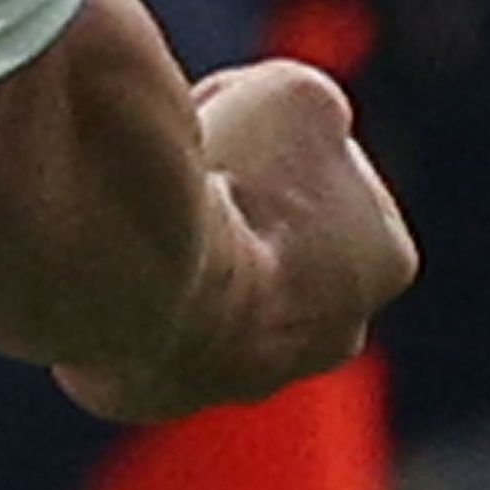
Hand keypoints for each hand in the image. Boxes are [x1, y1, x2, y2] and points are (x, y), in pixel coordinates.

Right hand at [60, 62, 416, 426]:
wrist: (146, 268)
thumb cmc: (235, 182)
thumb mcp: (294, 97)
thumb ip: (303, 109)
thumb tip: (271, 123)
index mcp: (384, 261)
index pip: (335, 178)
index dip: (278, 139)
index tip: (234, 126)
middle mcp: (328, 336)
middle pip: (278, 249)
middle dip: (239, 210)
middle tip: (189, 166)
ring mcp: (241, 376)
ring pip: (209, 292)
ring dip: (180, 250)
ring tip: (140, 208)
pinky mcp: (154, 392)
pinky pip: (137, 322)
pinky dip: (121, 286)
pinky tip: (105, 250)